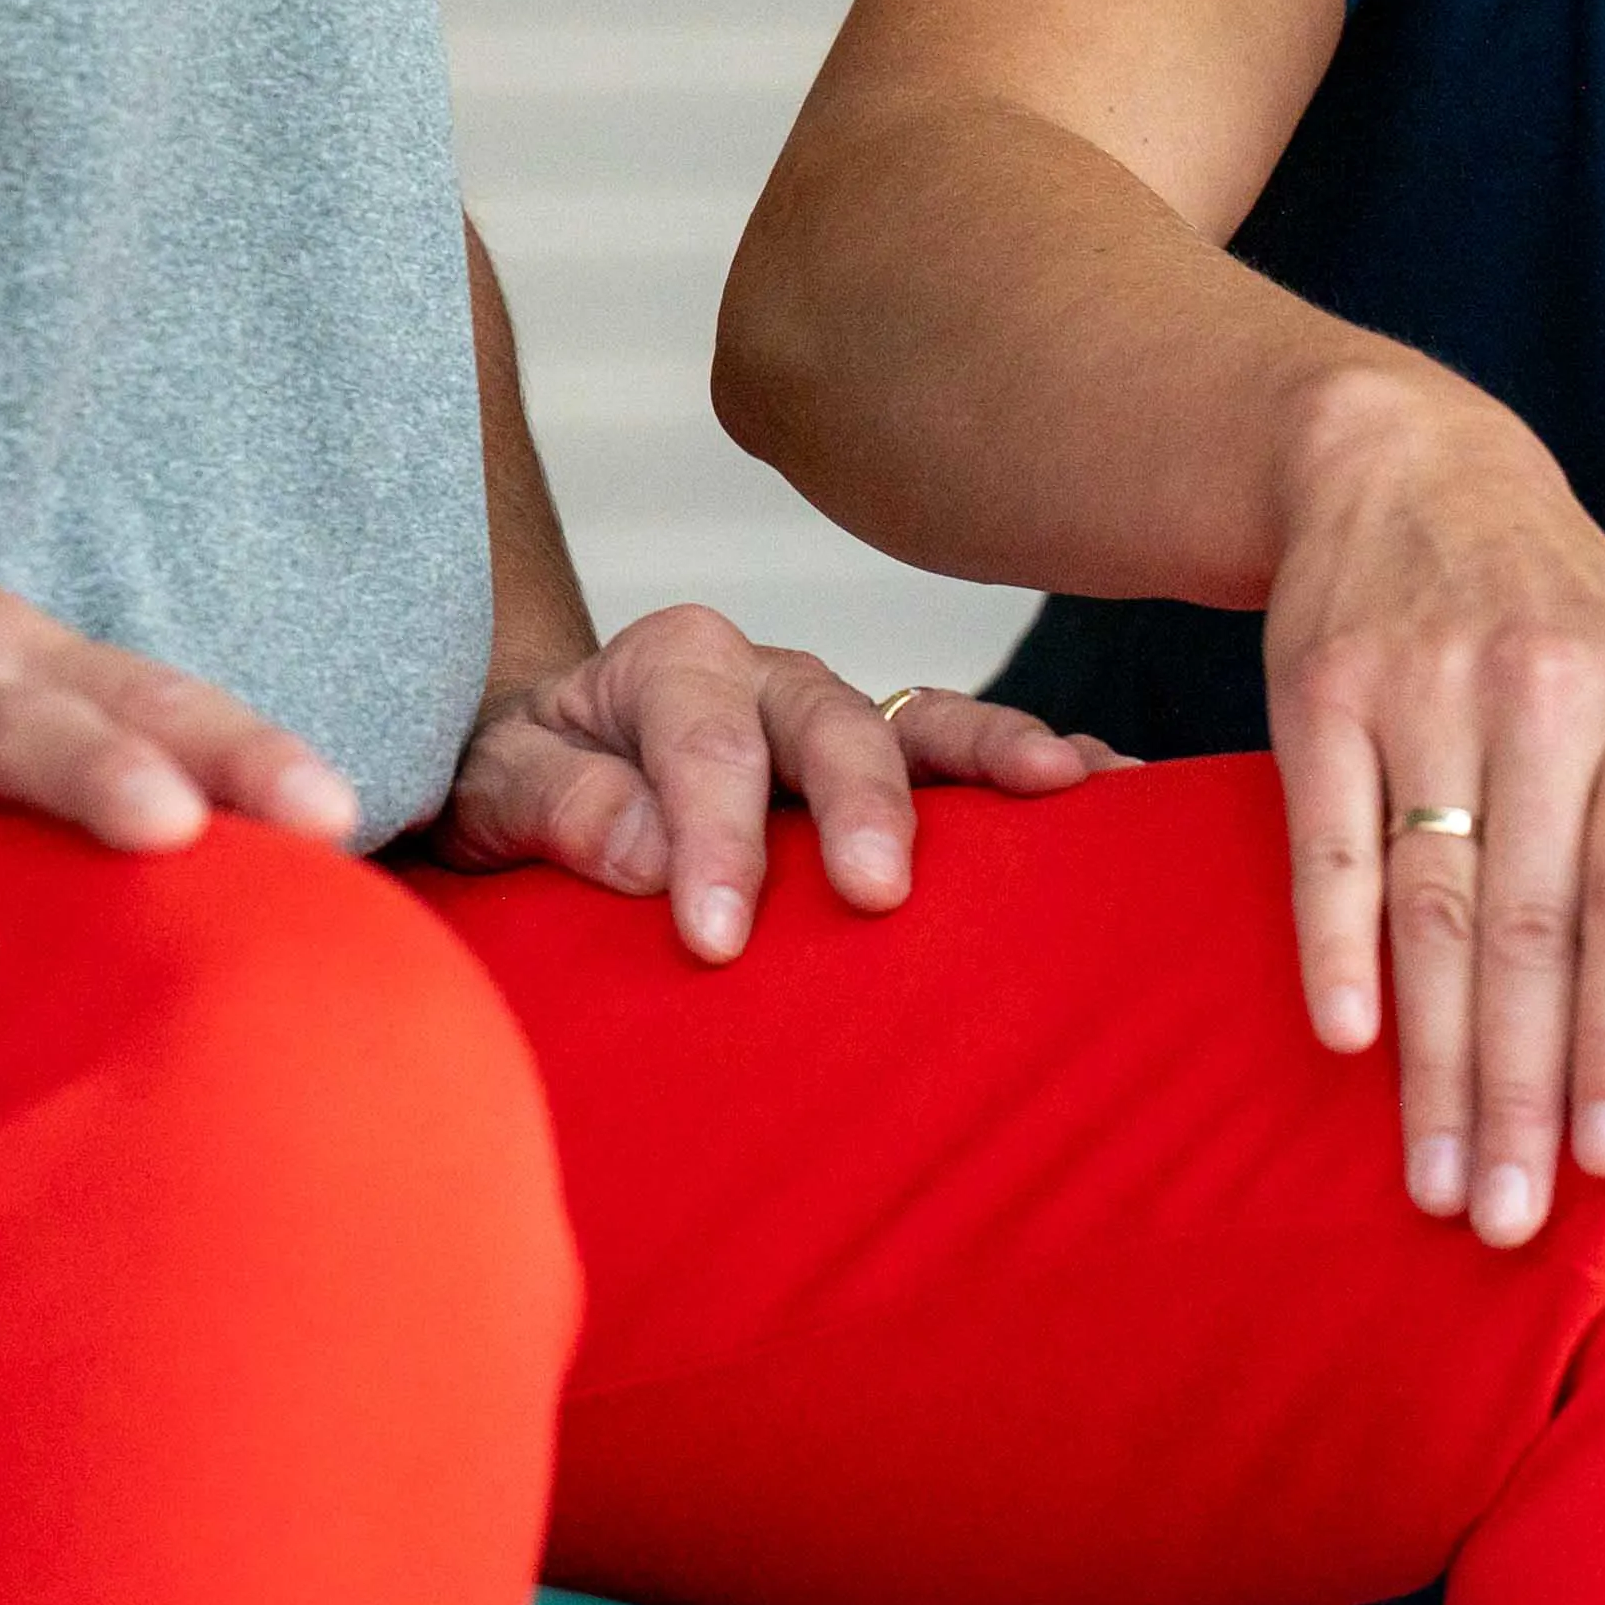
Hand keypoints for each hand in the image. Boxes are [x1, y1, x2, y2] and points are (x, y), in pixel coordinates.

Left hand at [441, 600, 1115, 958]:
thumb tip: (644, 851)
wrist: (544, 773)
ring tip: (1064, 785)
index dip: (713, 839)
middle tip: (876, 894)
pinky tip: (1111, 786)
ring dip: (994, 755)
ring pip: (925, 723)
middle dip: (859, 805)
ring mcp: (843, 717)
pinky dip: (1036, 767)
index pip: (699, 744)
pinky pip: (969, 756)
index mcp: (671, 664)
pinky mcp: (892, 767)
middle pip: (830, 723)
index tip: (716, 941)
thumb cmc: (520, 784)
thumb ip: (557, 804)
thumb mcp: (493, 787)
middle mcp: (770, 674)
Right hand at [1263, 367, 1604, 1245]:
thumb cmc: (1585, 630)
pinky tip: (1348, 1047)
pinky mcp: (1324, 692)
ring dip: (1432, 1062)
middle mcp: (1549, 691)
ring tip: (1438, 1183)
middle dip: (1518, 1087)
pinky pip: (1326, 845)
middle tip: (1510, 1219)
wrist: (1417, 471)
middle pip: (1533, 925)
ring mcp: (1429, 690)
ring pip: (1432, 907)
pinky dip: (1335, 951)